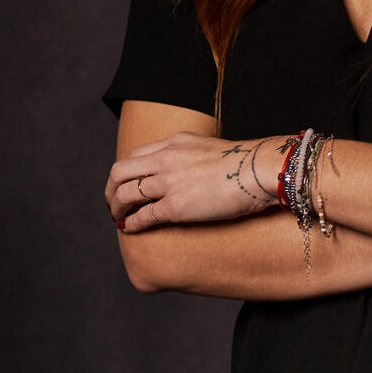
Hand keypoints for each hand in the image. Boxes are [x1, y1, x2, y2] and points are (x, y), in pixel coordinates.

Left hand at [106, 132, 287, 232]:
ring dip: (116, 209)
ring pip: (125, 194)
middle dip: (111, 190)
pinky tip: (130, 229)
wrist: (260, 170)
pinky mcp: (175, 206)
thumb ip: (194, 156)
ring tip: (118, 219)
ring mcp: (169, 181)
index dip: (126, 172)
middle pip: (120, 172)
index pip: (136, 154)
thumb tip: (192, 173)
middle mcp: (166, 158)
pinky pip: (142, 216)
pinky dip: (130, 224)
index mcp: (176, 143)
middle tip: (114, 205)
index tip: (127, 184)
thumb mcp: (212, 149)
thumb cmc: (247, 163)